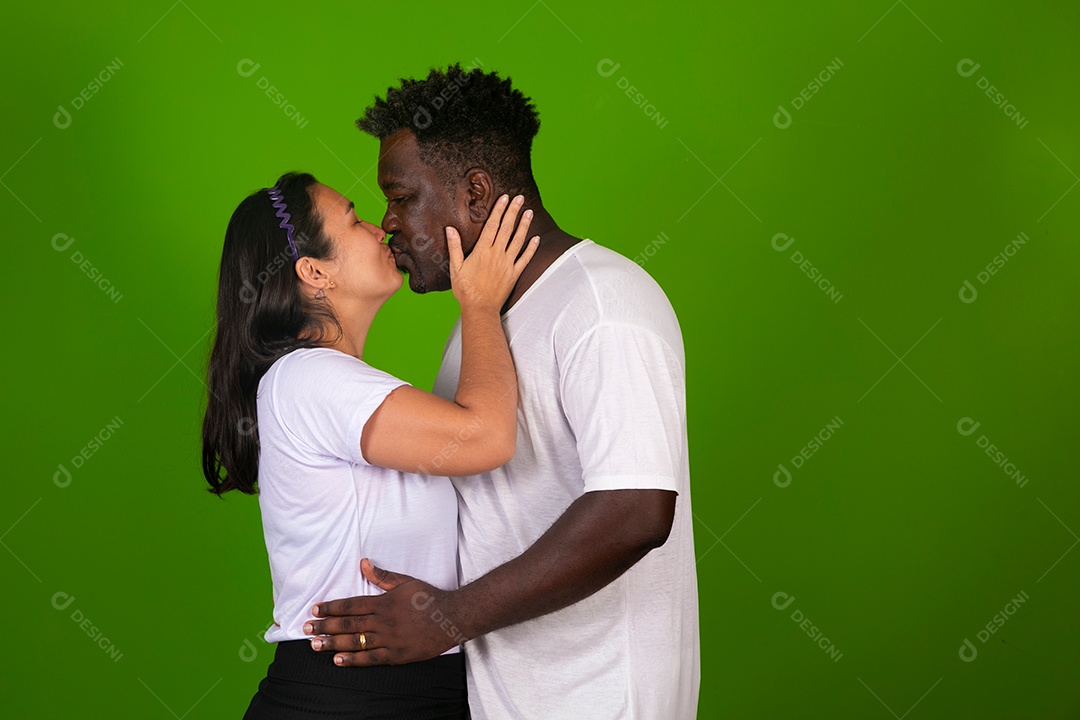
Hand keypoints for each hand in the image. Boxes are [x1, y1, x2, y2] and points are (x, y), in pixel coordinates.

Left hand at [303, 558, 465, 666]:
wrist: (452, 617)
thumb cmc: (428, 598)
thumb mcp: (406, 582)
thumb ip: (382, 576)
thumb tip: (363, 564)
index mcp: (384, 602)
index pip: (351, 605)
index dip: (331, 607)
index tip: (315, 609)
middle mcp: (383, 621)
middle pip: (348, 624)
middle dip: (325, 625)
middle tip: (307, 628)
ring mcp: (389, 639)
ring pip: (355, 641)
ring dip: (332, 643)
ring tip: (315, 644)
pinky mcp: (396, 654)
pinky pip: (370, 658)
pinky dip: (353, 659)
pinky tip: (338, 660)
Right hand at [447, 194, 538, 312]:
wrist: (480, 308)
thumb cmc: (465, 289)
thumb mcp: (456, 268)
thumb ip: (454, 247)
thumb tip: (450, 229)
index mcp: (482, 251)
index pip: (492, 225)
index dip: (499, 210)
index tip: (504, 198)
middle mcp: (497, 254)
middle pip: (507, 228)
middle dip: (513, 211)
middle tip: (519, 198)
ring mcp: (507, 264)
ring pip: (518, 240)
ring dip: (524, 225)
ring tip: (529, 212)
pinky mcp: (514, 274)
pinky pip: (525, 258)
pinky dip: (531, 248)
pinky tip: (536, 238)